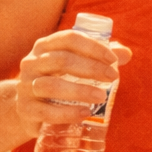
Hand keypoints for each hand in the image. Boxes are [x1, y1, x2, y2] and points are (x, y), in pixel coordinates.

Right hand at [16, 28, 131, 136]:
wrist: (26, 109)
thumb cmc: (57, 80)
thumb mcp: (74, 65)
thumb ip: (99, 57)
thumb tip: (126, 54)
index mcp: (45, 46)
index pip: (69, 38)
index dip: (93, 47)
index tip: (113, 59)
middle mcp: (32, 63)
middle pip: (62, 60)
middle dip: (91, 68)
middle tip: (113, 77)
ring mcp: (25, 86)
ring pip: (51, 86)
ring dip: (80, 90)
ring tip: (102, 97)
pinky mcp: (25, 110)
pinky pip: (45, 111)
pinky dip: (67, 113)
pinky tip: (85, 113)